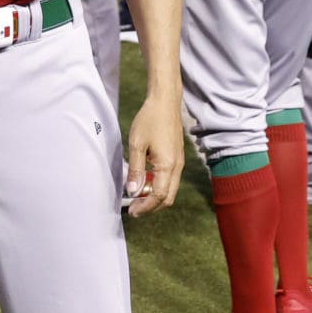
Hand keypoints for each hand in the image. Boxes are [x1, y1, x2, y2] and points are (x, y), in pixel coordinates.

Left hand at [123, 90, 181, 216]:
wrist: (165, 101)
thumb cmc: (150, 119)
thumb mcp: (137, 144)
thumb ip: (136, 170)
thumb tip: (133, 191)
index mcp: (168, 165)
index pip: (159, 196)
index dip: (145, 207)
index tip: (132, 211)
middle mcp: (177, 167)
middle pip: (168, 198)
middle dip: (151, 206)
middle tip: (134, 208)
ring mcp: (179, 162)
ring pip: (170, 189)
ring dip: (155, 196)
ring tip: (137, 195)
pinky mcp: (177, 157)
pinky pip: (170, 179)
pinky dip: (158, 186)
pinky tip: (145, 180)